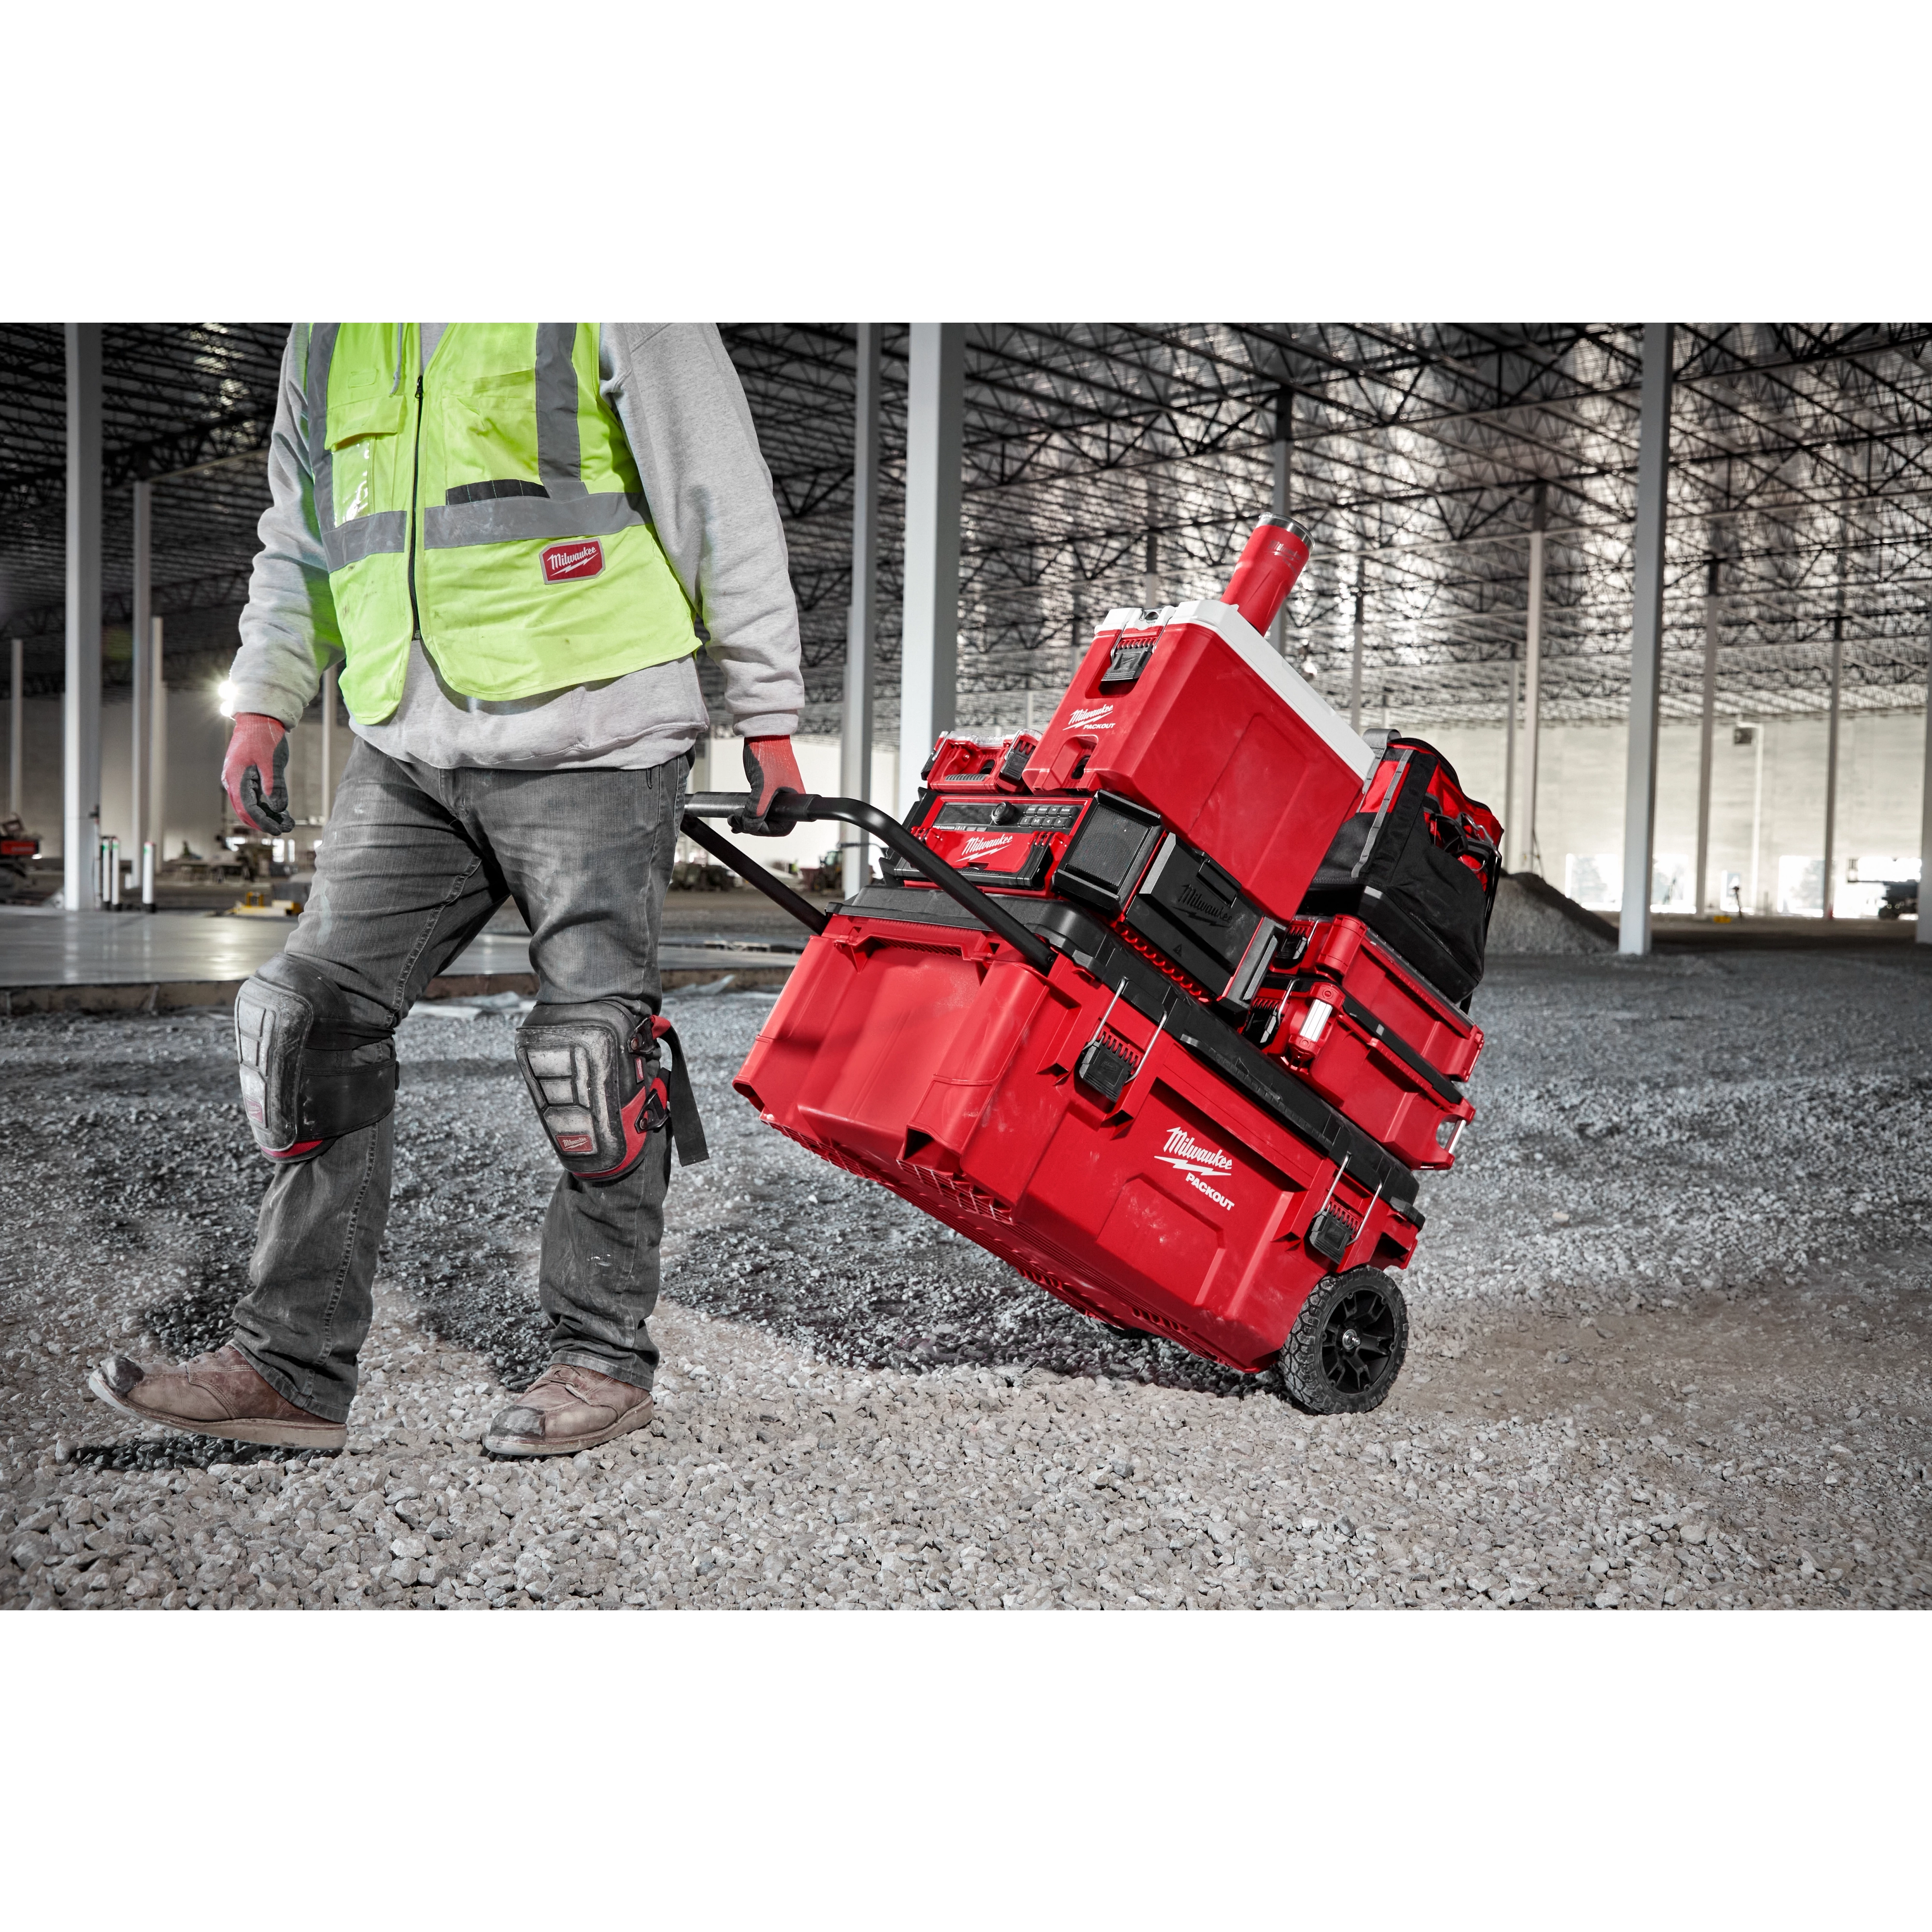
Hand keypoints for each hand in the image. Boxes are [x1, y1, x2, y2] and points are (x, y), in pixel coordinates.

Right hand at [223, 713, 293, 834]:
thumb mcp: (272, 761)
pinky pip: (255, 797)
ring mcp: (239, 779)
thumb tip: (278, 808)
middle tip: (285, 829)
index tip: (278, 830)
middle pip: (246, 810)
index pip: (247, 808)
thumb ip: (274, 785)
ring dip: (268, 815)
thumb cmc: (265, 737)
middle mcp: (233, 781)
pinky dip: (267, 805)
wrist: (259, 718)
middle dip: (265, 822)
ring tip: (287, 822)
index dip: (263, 822)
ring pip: (251, 805)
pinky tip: (282, 811)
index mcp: (236, 778)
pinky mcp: (247, 777)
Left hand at [730, 735, 804, 834]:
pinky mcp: (767, 786)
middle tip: (737, 822)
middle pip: (772, 822)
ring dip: (748, 819)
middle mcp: (788, 798)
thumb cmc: (769, 753)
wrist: (763, 732)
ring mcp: (777, 792)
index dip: (765, 830)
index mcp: (795, 799)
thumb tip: (749, 826)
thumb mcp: (762, 786)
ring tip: (734, 818)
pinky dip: (748, 810)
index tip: (750, 827)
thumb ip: (757, 809)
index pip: (782, 827)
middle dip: (753, 825)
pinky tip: (737, 812)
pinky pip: (759, 804)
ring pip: (763, 814)